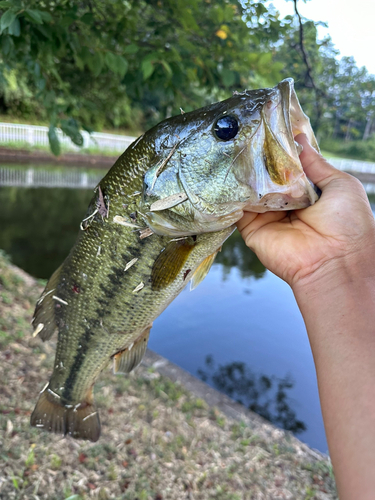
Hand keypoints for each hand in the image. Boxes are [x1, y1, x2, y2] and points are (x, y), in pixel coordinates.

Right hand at [236, 133, 374, 289]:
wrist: (335, 261)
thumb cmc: (347, 224)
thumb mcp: (339, 184)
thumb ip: (315, 163)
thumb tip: (299, 139)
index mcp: (307, 193)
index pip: (287, 168)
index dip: (279, 151)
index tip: (267, 130)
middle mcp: (285, 204)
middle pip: (266, 177)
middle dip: (258, 159)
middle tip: (247, 136)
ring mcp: (267, 216)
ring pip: (250, 189)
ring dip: (244, 173)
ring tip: (235, 150)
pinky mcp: (252, 229)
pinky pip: (238, 208)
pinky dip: (233, 192)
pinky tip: (230, 173)